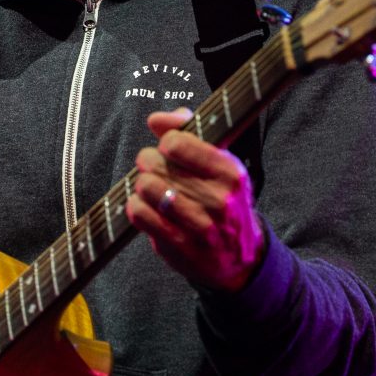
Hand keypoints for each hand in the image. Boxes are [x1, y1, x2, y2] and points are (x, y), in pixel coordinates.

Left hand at [126, 108, 265, 293]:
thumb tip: (156, 119)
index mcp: (231, 173)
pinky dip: (136, 206)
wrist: (239, 257)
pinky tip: (146, 206)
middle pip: (156, 164)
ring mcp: (200, 227)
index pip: (178, 143)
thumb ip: (188, 131)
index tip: (169, 149)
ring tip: (151, 188)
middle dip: (149, 163)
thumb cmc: (222, 198)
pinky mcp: (180, 247)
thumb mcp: (218, 161)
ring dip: (142, 185)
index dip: (166, 142)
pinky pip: (140, 214)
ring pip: (147, 187)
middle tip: (154, 168)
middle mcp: (219, 201)